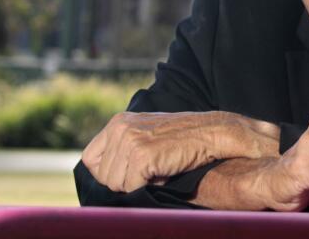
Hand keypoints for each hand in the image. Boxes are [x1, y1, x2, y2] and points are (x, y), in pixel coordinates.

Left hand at [81, 111, 279, 192]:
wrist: (217, 133)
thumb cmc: (186, 143)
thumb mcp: (149, 142)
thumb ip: (125, 154)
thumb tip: (104, 183)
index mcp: (118, 122)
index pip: (91, 161)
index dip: (112, 174)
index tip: (136, 173)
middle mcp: (119, 126)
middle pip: (102, 176)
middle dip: (126, 181)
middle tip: (156, 168)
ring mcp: (128, 138)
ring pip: (115, 185)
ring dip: (139, 184)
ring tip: (163, 167)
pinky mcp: (140, 153)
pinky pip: (129, 187)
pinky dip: (149, 186)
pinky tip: (167, 171)